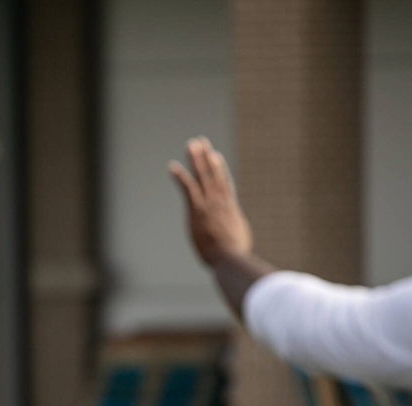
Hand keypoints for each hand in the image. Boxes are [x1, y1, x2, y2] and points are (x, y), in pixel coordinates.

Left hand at [168, 137, 252, 266]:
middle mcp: (221, 201)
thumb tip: (235, 236)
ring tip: (192, 144)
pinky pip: (188, 187)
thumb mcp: (239, 239)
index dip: (219, 169)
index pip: (224, 184)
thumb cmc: (235, 254)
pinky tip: (172, 166)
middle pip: (213, 173)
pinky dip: (180, 176)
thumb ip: (234, 232)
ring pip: (203, 175)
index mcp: (230, 207)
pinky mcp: (197, 209)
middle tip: (201, 141)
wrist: (230, 257)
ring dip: (196, 158)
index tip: (215, 156)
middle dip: (206, 156)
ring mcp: (209, 203)